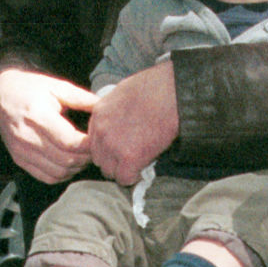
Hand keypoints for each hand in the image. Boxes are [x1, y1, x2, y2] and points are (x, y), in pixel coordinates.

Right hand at [0, 68, 97, 183]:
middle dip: (86, 158)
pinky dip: (63, 175)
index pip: (69, 142)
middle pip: (65, 159)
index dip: (89, 145)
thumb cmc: (30, 88)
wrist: (1, 94)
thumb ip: (82, 98)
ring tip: (85, 155)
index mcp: (37, 115)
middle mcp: (26, 136)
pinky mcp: (19, 159)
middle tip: (96, 149)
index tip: (99, 139)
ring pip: (57, 172)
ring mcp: (21, 150)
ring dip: (76, 168)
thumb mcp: (57, 86)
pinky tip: (70, 163)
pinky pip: (45, 177)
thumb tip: (106, 108)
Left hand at [88, 62, 178, 184]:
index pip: (94, 141)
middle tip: (132, 156)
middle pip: (99, 158)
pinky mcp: (129, 158)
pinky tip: (143, 168)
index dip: (108, 147)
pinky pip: (125, 179)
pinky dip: (134, 177)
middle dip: (114, 160)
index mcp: (99, 113)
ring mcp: (113, 145)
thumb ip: (114, 111)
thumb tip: (119, 124)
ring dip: (123, 169)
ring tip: (139, 161)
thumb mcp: (124, 93)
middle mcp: (101, 130)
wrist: (172, 92)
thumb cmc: (156, 87)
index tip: (122, 147)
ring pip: (110, 171)